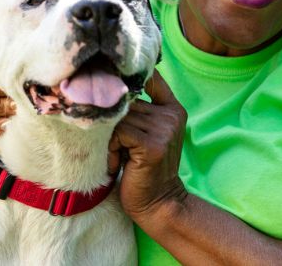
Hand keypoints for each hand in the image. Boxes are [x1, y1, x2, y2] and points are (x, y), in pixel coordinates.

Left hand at [109, 70, 188, 221]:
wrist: (157, 203)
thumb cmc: (143, 167)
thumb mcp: (147, 133)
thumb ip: (140, 109)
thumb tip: (108, 83)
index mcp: (173, 108)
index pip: (151, 77)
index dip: (129, 78)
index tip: (112, 82)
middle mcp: (172, 115)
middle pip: (127, 100)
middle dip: (114, 121)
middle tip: (117, 146)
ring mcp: (164, 129)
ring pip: (120, 116)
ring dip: (110, 138)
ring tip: (117, 156)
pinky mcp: (152, 145)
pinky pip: (119, 132)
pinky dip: (111, 148)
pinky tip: (116, 163)